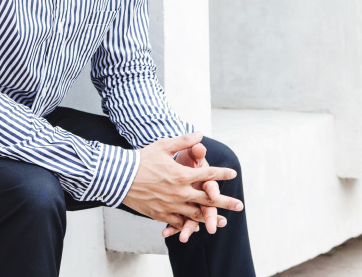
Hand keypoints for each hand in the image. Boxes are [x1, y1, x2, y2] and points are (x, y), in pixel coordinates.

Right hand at [122, 132, 240, 233]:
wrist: (121, 177)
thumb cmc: (142, 159)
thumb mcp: (163, 145)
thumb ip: (183, 141)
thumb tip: (200, 134)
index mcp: (182, 175)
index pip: (208, 175)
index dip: (222, 174)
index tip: (233, 174)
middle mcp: (180, 193)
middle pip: (208, 199)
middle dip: (225, 202)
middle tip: (240, 206)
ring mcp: (171, 206)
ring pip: (196, 215)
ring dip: (211, 218)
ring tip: (223, 221)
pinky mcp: (161, 214)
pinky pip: (179, 222)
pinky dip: (189, 225)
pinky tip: (196, 227)